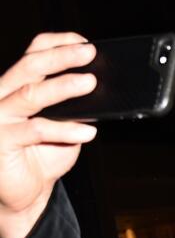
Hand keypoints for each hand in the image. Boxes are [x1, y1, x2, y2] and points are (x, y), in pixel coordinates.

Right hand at [0, 33, 97, 237]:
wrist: (24, 195)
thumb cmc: (44, 156)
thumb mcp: (65, 125)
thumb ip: (75, 107)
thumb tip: (101, 88)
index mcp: (15, 86)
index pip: (33, 53)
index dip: (58, 43)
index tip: (86, 43)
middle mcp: (1, 96)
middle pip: (29, 66)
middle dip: (62, 57)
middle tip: (90, 53)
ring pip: (30, 94)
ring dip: (63, 86)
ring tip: (90, 83)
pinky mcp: (0, 141)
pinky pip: (36, 130)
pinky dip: (66, 130)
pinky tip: (88, 132)